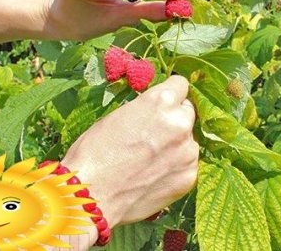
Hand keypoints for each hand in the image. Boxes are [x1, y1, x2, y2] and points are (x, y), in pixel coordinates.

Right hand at [61, 76, 198, 228]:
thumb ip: (145, 111)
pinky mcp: (189, 176)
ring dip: (177, 145)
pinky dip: (176, 168)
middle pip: (188, 112)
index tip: (164, 103)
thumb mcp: (117, 116)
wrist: (91, 195)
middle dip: (175, 119)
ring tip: (151, 160)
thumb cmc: (94, 153)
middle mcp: (180, 123)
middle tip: (155, 134)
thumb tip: (156, 112)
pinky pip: (188, 164)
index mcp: (161, 101)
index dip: (170, 94)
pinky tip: (154, 176)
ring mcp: (188, 151)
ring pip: (189, 140)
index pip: (180, 85)